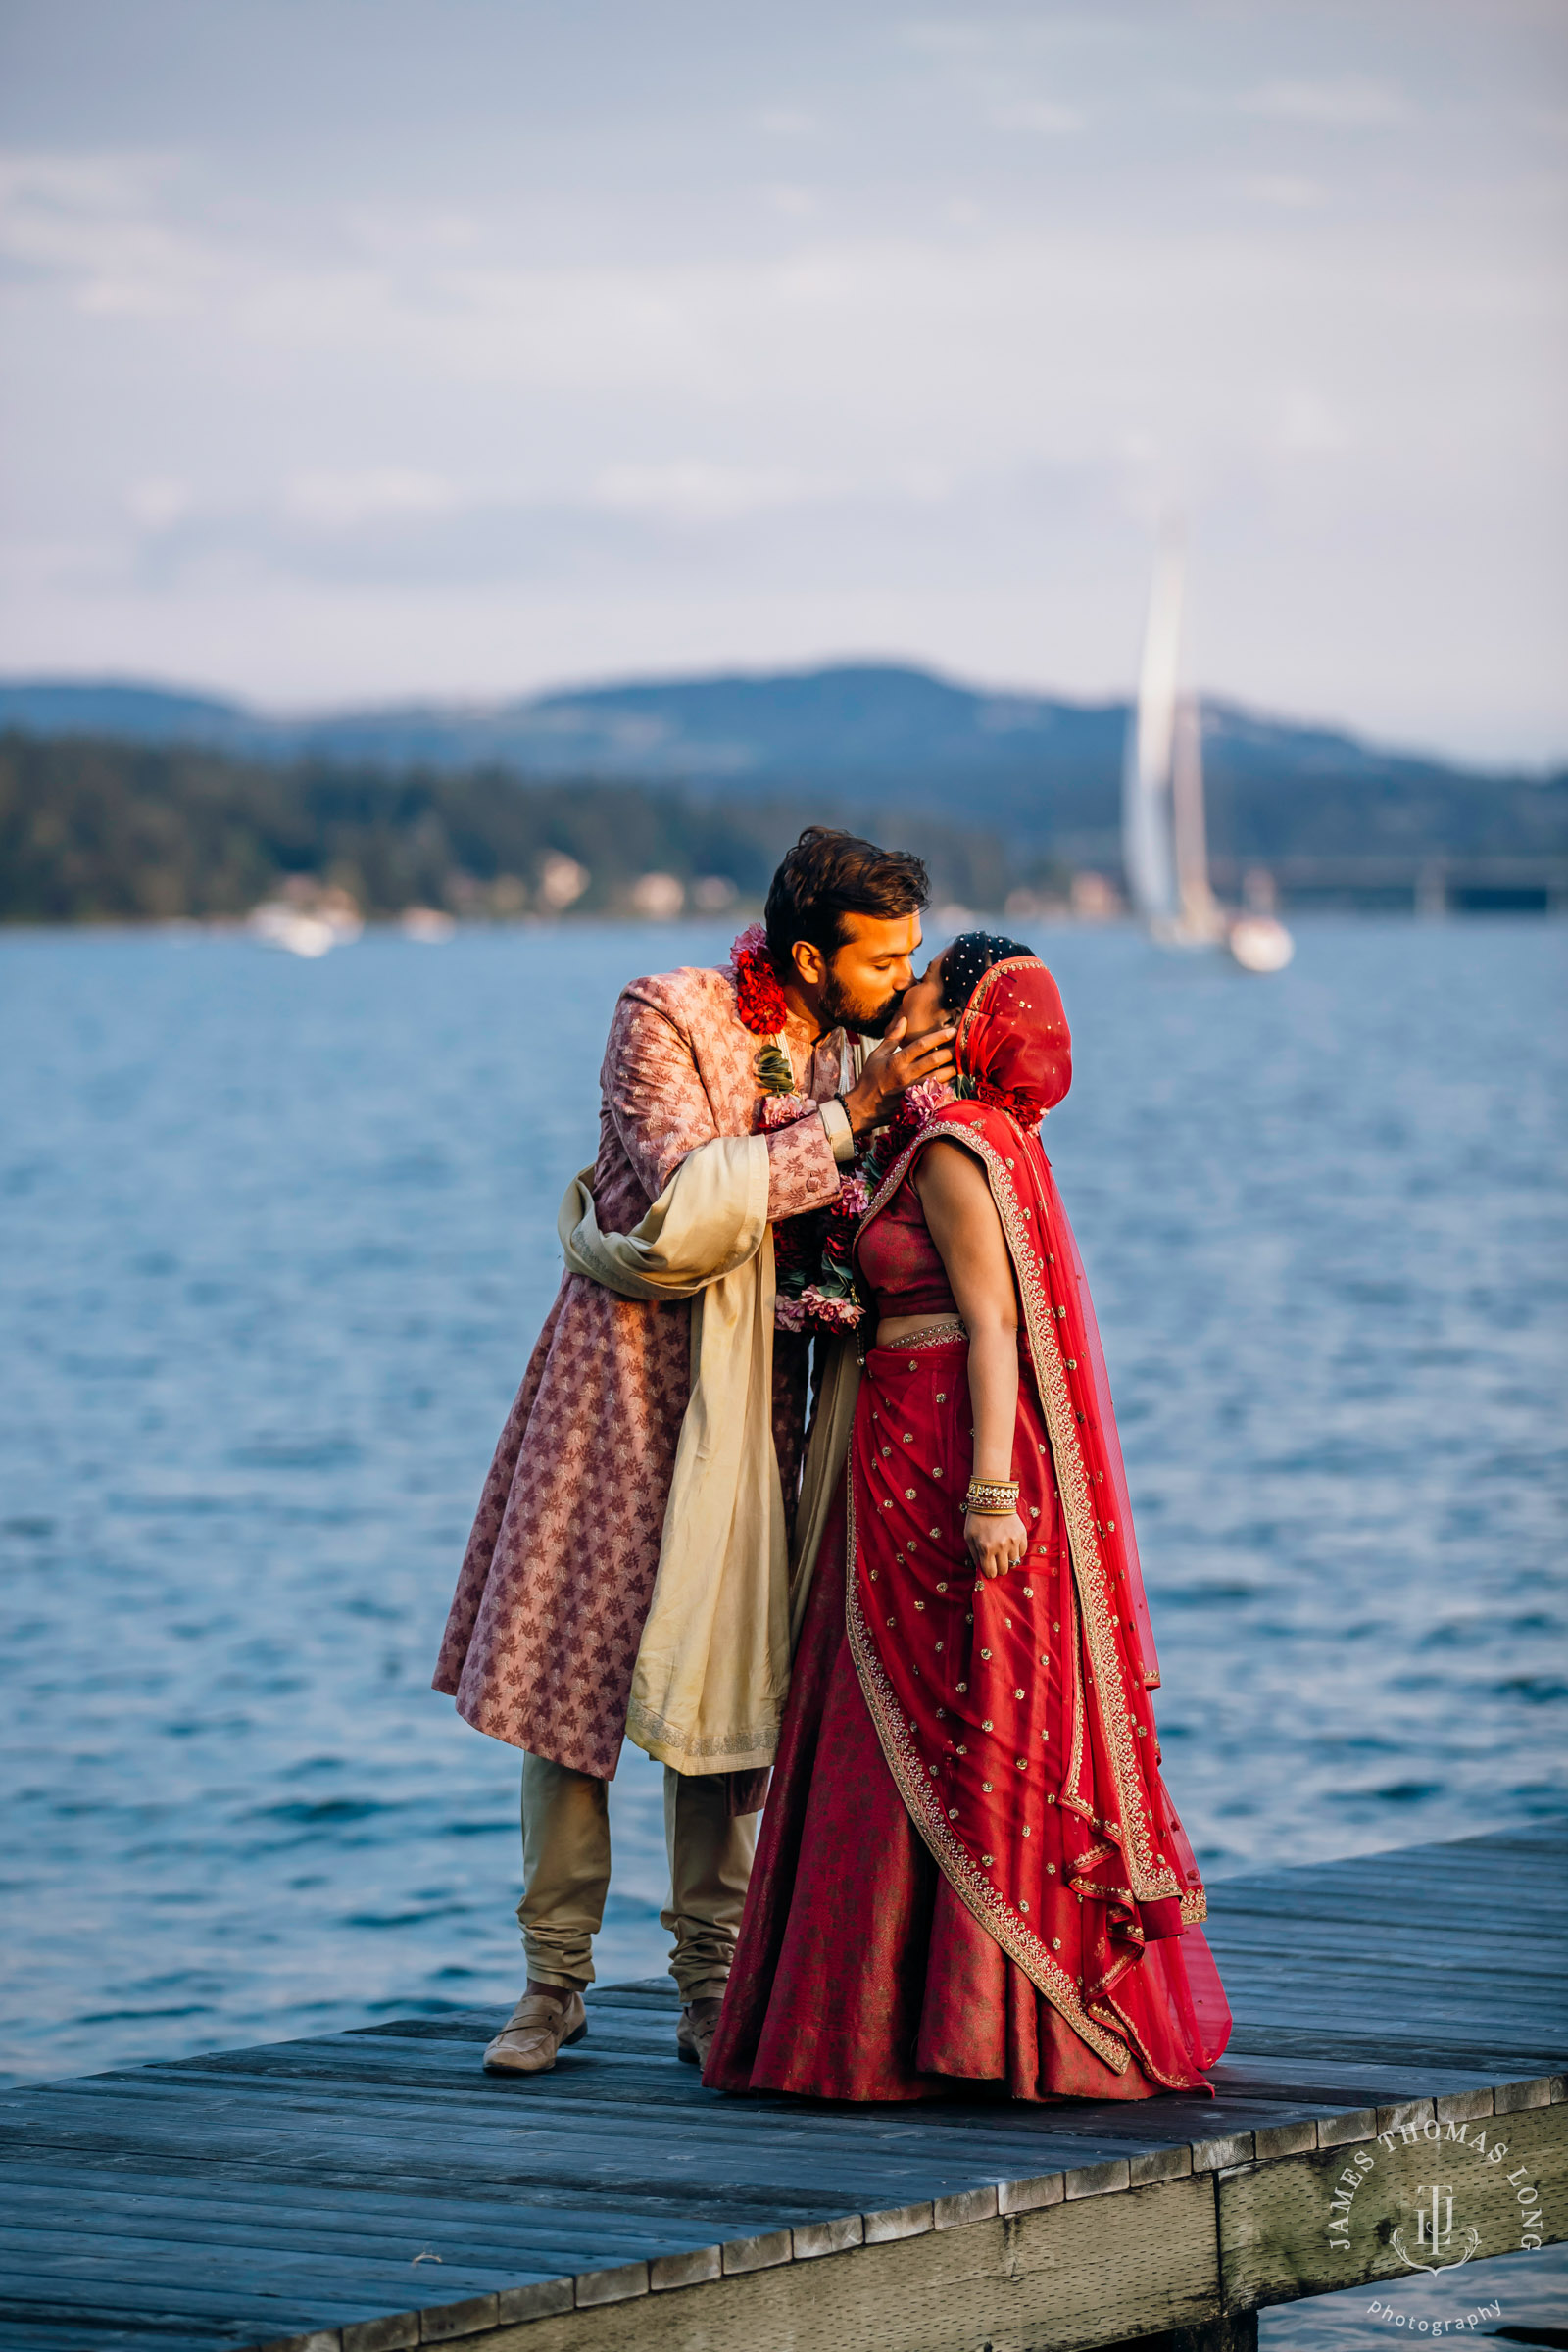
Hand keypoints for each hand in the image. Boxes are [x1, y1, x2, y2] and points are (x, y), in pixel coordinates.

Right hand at [845, 1016, 956, 1134]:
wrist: (863, 1108)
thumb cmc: (870, 1080)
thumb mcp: (877, 1056)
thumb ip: (892, 1038)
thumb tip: (904, 1020)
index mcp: (896, 1061)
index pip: (921, 1045)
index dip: (939, 1037)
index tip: (953, 1031)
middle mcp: (906, 1075)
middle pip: (934, 1060)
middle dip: (952, 1051)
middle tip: (964, 1045)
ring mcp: (912, 1090)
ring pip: (939, 1077)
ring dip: (953, 1068)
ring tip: (964, 1060)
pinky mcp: (916, 1102)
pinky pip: (937, 1092)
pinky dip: (948, 1084)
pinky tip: (955, 1078)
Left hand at [965, 1509, 1027, 1578]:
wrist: (992, 1499)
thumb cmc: (977, 1519)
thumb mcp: (969, 1537)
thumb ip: (974, 1555)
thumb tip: (981, 1569)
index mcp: (986, 1548)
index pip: (991, 1573)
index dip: (989, 1573)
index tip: (989, 1569)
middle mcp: (1001, 1547)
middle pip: (1004, 1570)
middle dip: (999, 1568)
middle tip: (996, 1561)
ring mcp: (1013, 1541)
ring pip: (1014, 1562)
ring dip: (1008, 1560)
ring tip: (1003, 1552)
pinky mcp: (1022, 1535)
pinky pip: (1022, 1552)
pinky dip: (1016, 1552)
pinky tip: (1010, 1545)